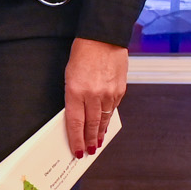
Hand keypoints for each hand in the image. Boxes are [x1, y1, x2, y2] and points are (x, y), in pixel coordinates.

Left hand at [63, 37, 128, 156]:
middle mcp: (93, 95)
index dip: (76, 139)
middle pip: (91, 125)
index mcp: (75, 91)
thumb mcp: (69, 76)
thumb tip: (77, 116)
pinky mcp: (121, 90)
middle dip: (89, 140)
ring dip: (100, 132)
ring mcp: (109, 93)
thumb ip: (73, 97)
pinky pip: (113, 108)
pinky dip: (108, 118)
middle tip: (88, 151)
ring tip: (97, 142)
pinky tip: (105, 124)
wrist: (103, 38)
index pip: (75, 123)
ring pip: (104, 119)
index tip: (77, 151)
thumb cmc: (82, 55)